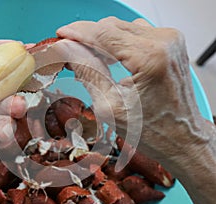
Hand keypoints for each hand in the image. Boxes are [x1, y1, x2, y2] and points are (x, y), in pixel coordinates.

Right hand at [56, 17, 215, 203]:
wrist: (182, 138)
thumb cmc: (152, 131)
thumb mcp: (109, 106)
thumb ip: (87, 71)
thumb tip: (66, 49)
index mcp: (150, 57)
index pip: (103, 33)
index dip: (77, 32)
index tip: (60, 35)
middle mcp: (164, 41)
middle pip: (112, 26)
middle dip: (86, 36)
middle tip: (67, 49)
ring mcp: (169, 41)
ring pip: (122, 28)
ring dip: (101, 39)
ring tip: (85, 55)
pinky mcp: (169, 45)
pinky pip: (135, 33)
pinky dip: (116, 42)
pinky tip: (106, 55)